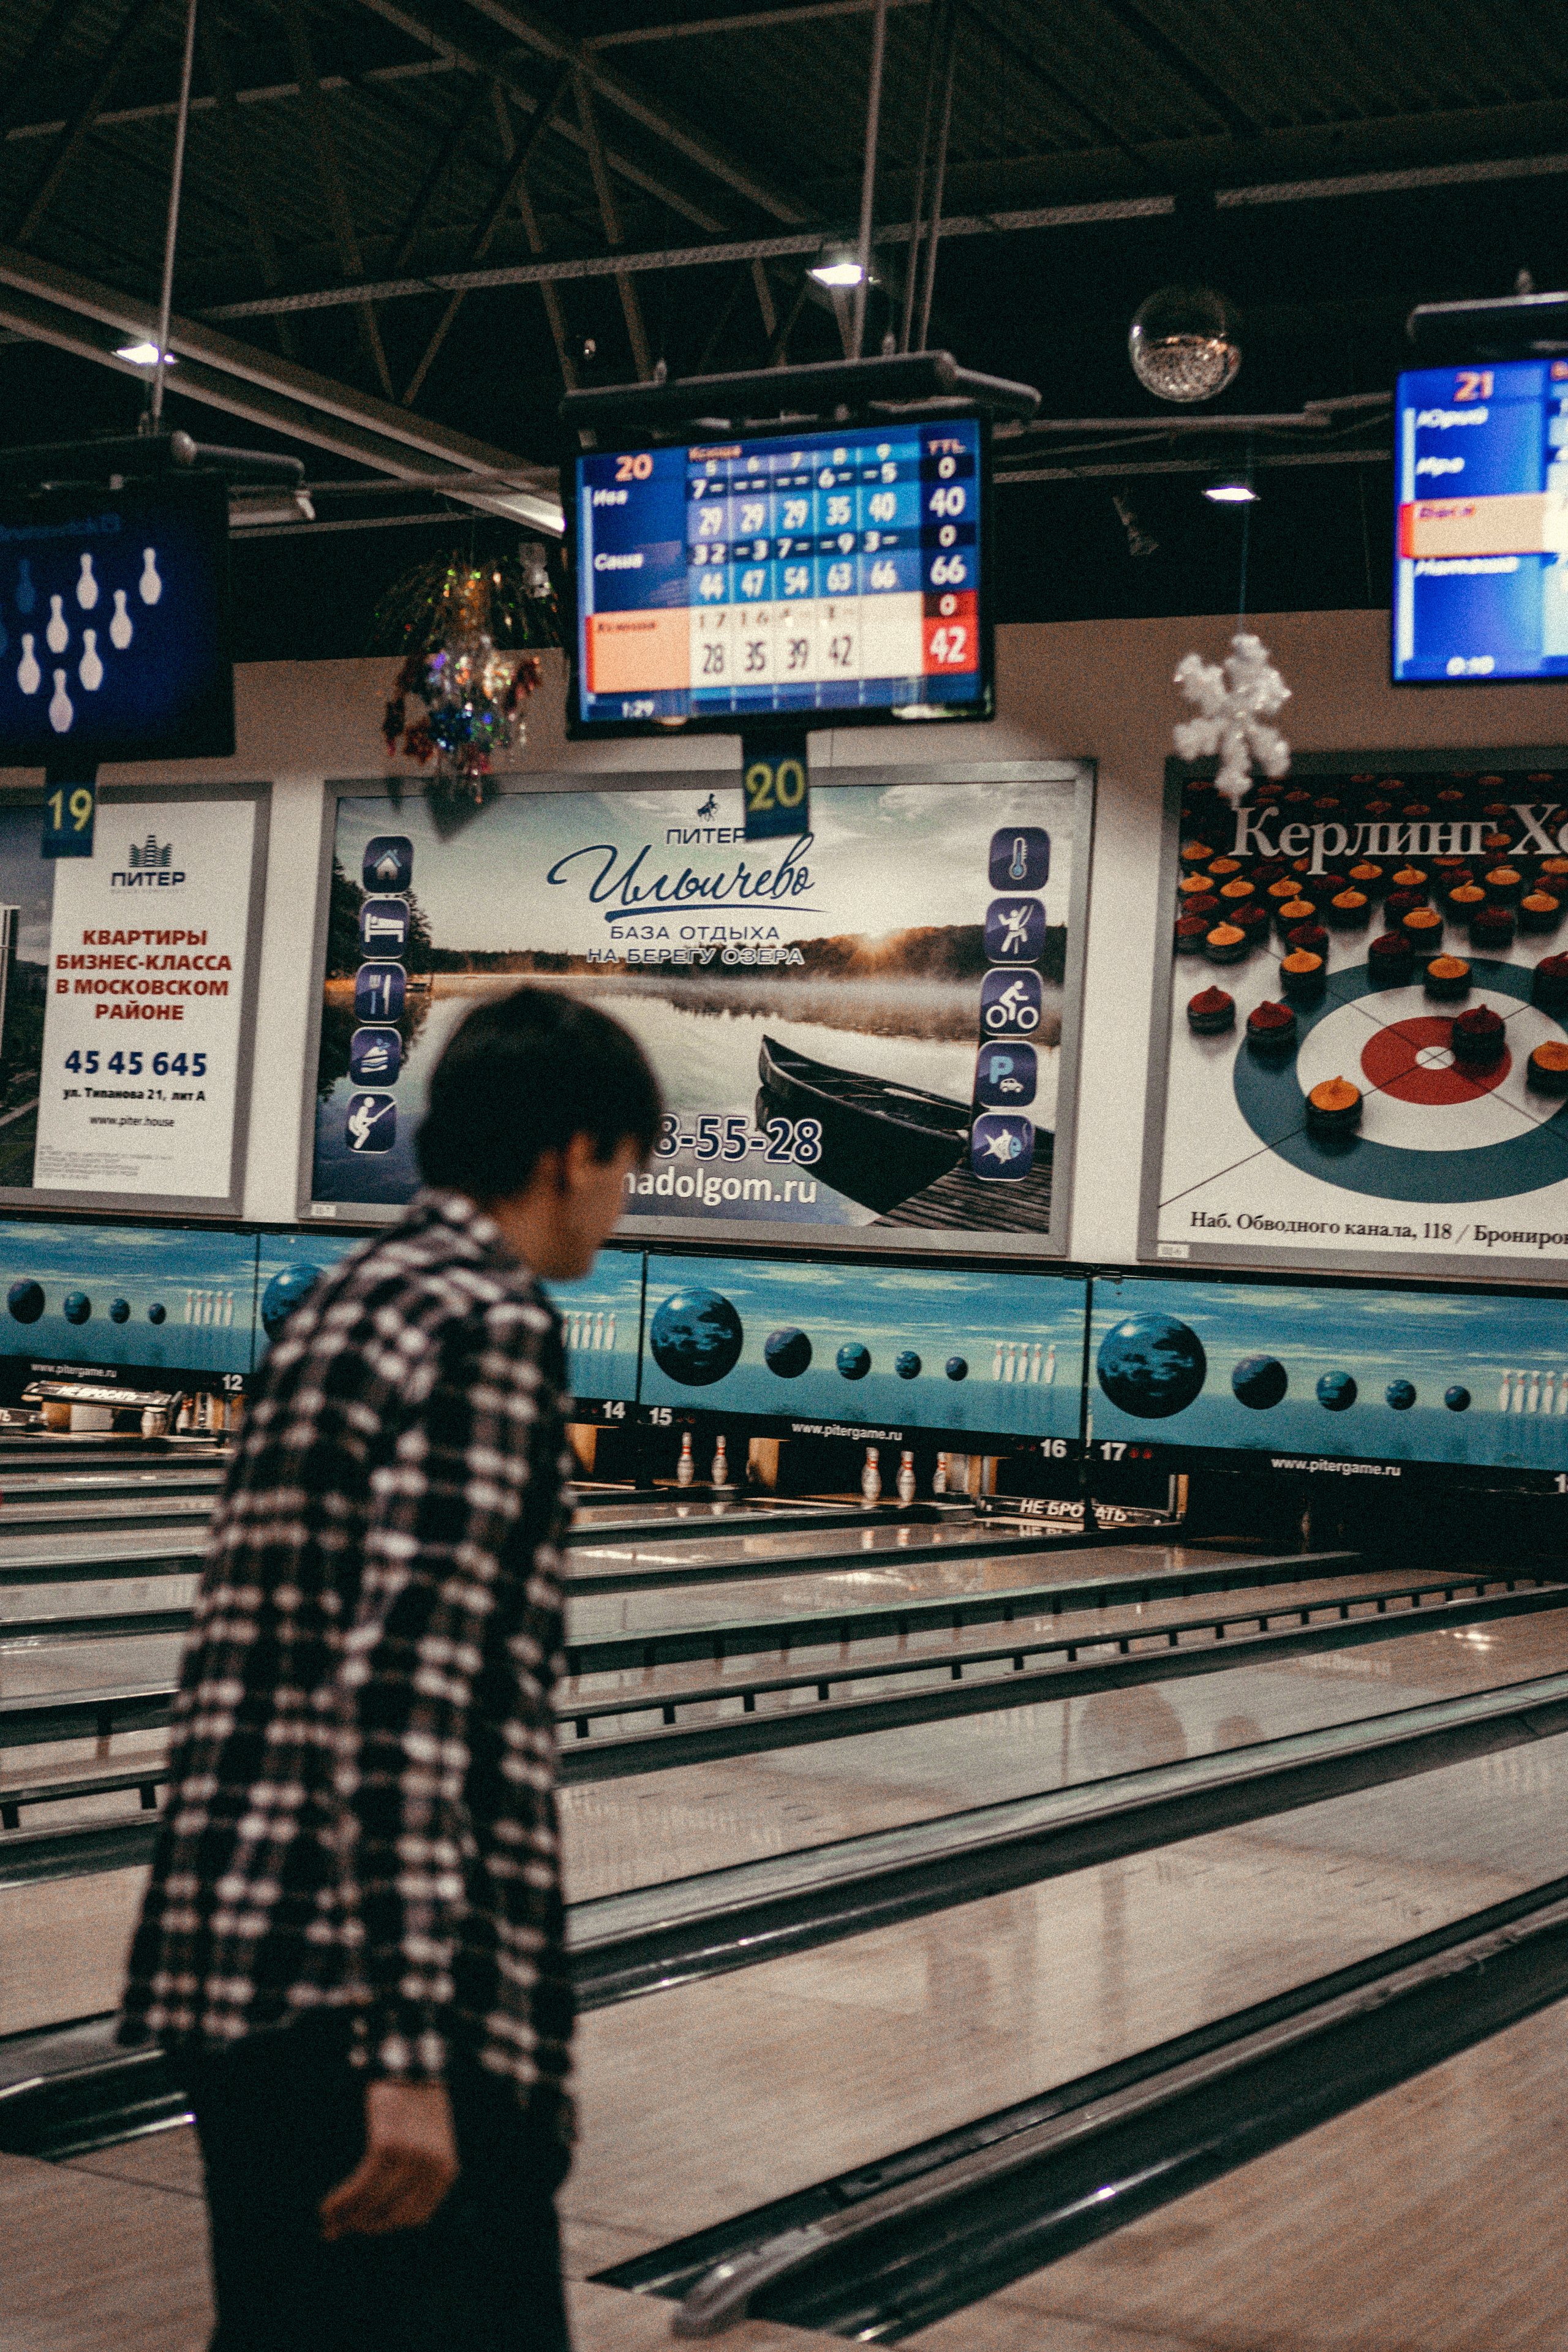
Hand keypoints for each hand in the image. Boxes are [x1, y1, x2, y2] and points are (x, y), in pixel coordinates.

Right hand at [318, 2079, 459, 2240]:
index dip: (387, 2226)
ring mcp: (410, 2159)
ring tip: (329, 2223)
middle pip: (392, 2216)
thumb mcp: (429, 2141)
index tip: (365, 2226)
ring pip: (373, 2204)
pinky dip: (341, 2201)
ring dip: (347, 2218)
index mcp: (447, 2171)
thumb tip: (382, 2209)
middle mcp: (432, 2169)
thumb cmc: (417, 2104)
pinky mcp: (387, 2147)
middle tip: (337, 2230)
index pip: (415, 2218)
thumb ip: (415, 2174)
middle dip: (363, 2225)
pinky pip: (361, 2186)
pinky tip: (327, 2207)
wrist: (412, 2062)